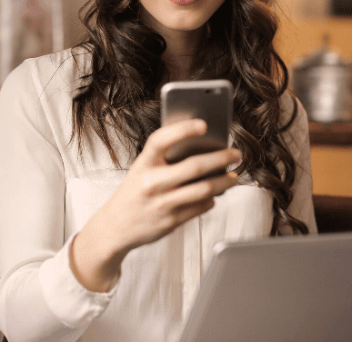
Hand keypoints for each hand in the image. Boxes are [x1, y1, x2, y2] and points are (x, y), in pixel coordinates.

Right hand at [70, 119, 240, 291]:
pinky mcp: (170, 221)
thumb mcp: (141, 170)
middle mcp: (151, 183)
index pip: (161, 140)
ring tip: (233, 177)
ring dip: (224, 182)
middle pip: (193, 167)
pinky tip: (213, 194)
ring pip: (203, 189)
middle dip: (221, 159)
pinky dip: (211, 199)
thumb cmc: (133, 193)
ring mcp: (161, 204)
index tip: (203, 124)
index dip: (183, 130)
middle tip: (235, 154)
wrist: (115, 227)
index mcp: (143, 164)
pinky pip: (200, 207)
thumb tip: (200, 147)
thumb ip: (163, 159)